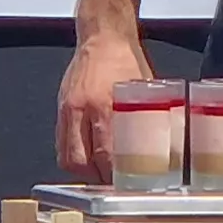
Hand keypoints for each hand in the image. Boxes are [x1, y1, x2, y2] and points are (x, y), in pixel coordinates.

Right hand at [55, 29, 154, 182]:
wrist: (102, 37)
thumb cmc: (126, 60)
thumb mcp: (144, 89)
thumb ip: (146, 117)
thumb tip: (162, 143)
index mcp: (105, 104)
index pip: (105, 154)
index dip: (113, 175)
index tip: (125, 185)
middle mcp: (81, 109)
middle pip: (81, 162)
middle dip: (97, 179)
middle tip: (112, 185)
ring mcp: (67, 109)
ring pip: (67, 156)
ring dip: (82, 172)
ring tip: (99, 177)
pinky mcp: (61, 108)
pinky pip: (60, 143)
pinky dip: (72, 157)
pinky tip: (86, 160)